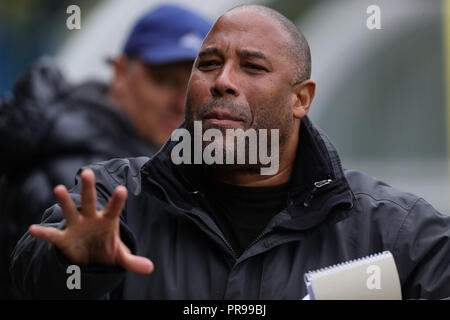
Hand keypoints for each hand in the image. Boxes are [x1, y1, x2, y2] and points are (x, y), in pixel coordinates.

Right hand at [29, 169, 153, 274]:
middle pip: (90, 201)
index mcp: (107, 221)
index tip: (122, 189)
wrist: (90, 260)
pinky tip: (33, 229)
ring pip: (70, 211)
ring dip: (65, 201)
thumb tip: (150, 268)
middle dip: (89, 188)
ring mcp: (76, 226)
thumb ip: (133, 261)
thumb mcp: (120, 256)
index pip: (114, 208)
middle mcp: (91, 219)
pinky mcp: (64, 239)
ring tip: (59, 188)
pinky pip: (53, 236)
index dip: (117, 200)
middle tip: (88, 172)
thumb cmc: (107, 251)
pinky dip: (44, 233)